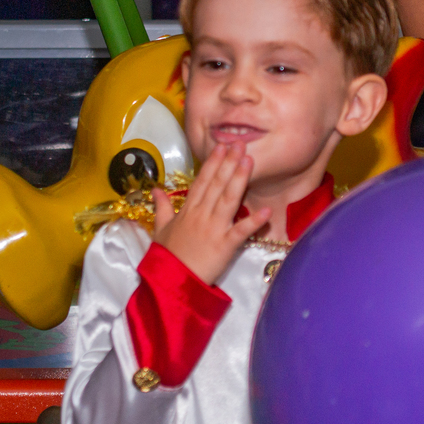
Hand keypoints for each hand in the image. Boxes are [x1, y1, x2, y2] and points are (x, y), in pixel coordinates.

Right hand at [151, 144, 270, 285]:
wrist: (171, 280)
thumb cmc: (167, 256)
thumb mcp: (161, 228)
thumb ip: (162, 206)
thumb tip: (156, 189)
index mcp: (188, 210)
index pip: (202, 181)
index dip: (213, 162)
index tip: (222, 145)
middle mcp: (202, 214)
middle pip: (217, 185)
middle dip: (229, 163)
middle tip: (241, 144)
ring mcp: (214, 229)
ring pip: (229, 199)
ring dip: (239, 179)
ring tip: (249, 161)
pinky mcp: (225, 245)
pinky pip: (241, 232)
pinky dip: (254, 222)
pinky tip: (267, 211)